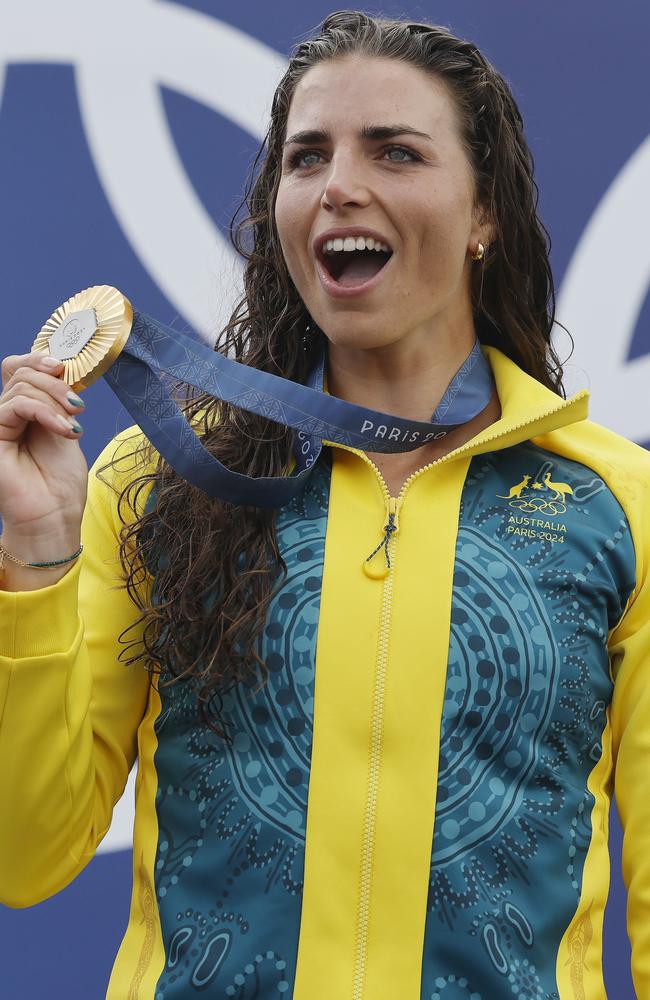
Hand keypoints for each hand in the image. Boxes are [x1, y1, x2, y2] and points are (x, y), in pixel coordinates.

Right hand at [0, 352, 88, 544]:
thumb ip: (57, 400)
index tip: (65, 368)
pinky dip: (47, 412)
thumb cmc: (60, 483)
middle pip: (22, 372)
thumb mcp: (64, 430)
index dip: (39, 358)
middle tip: (78, 406)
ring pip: (22, 386)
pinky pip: (16, 405)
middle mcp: (5, 415)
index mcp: (22, 411)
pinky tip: (67, 430)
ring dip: (55, 400)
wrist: (53, 518)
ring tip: (73, 426)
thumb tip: (59, 368)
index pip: (18, 368)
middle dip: (55, 383)